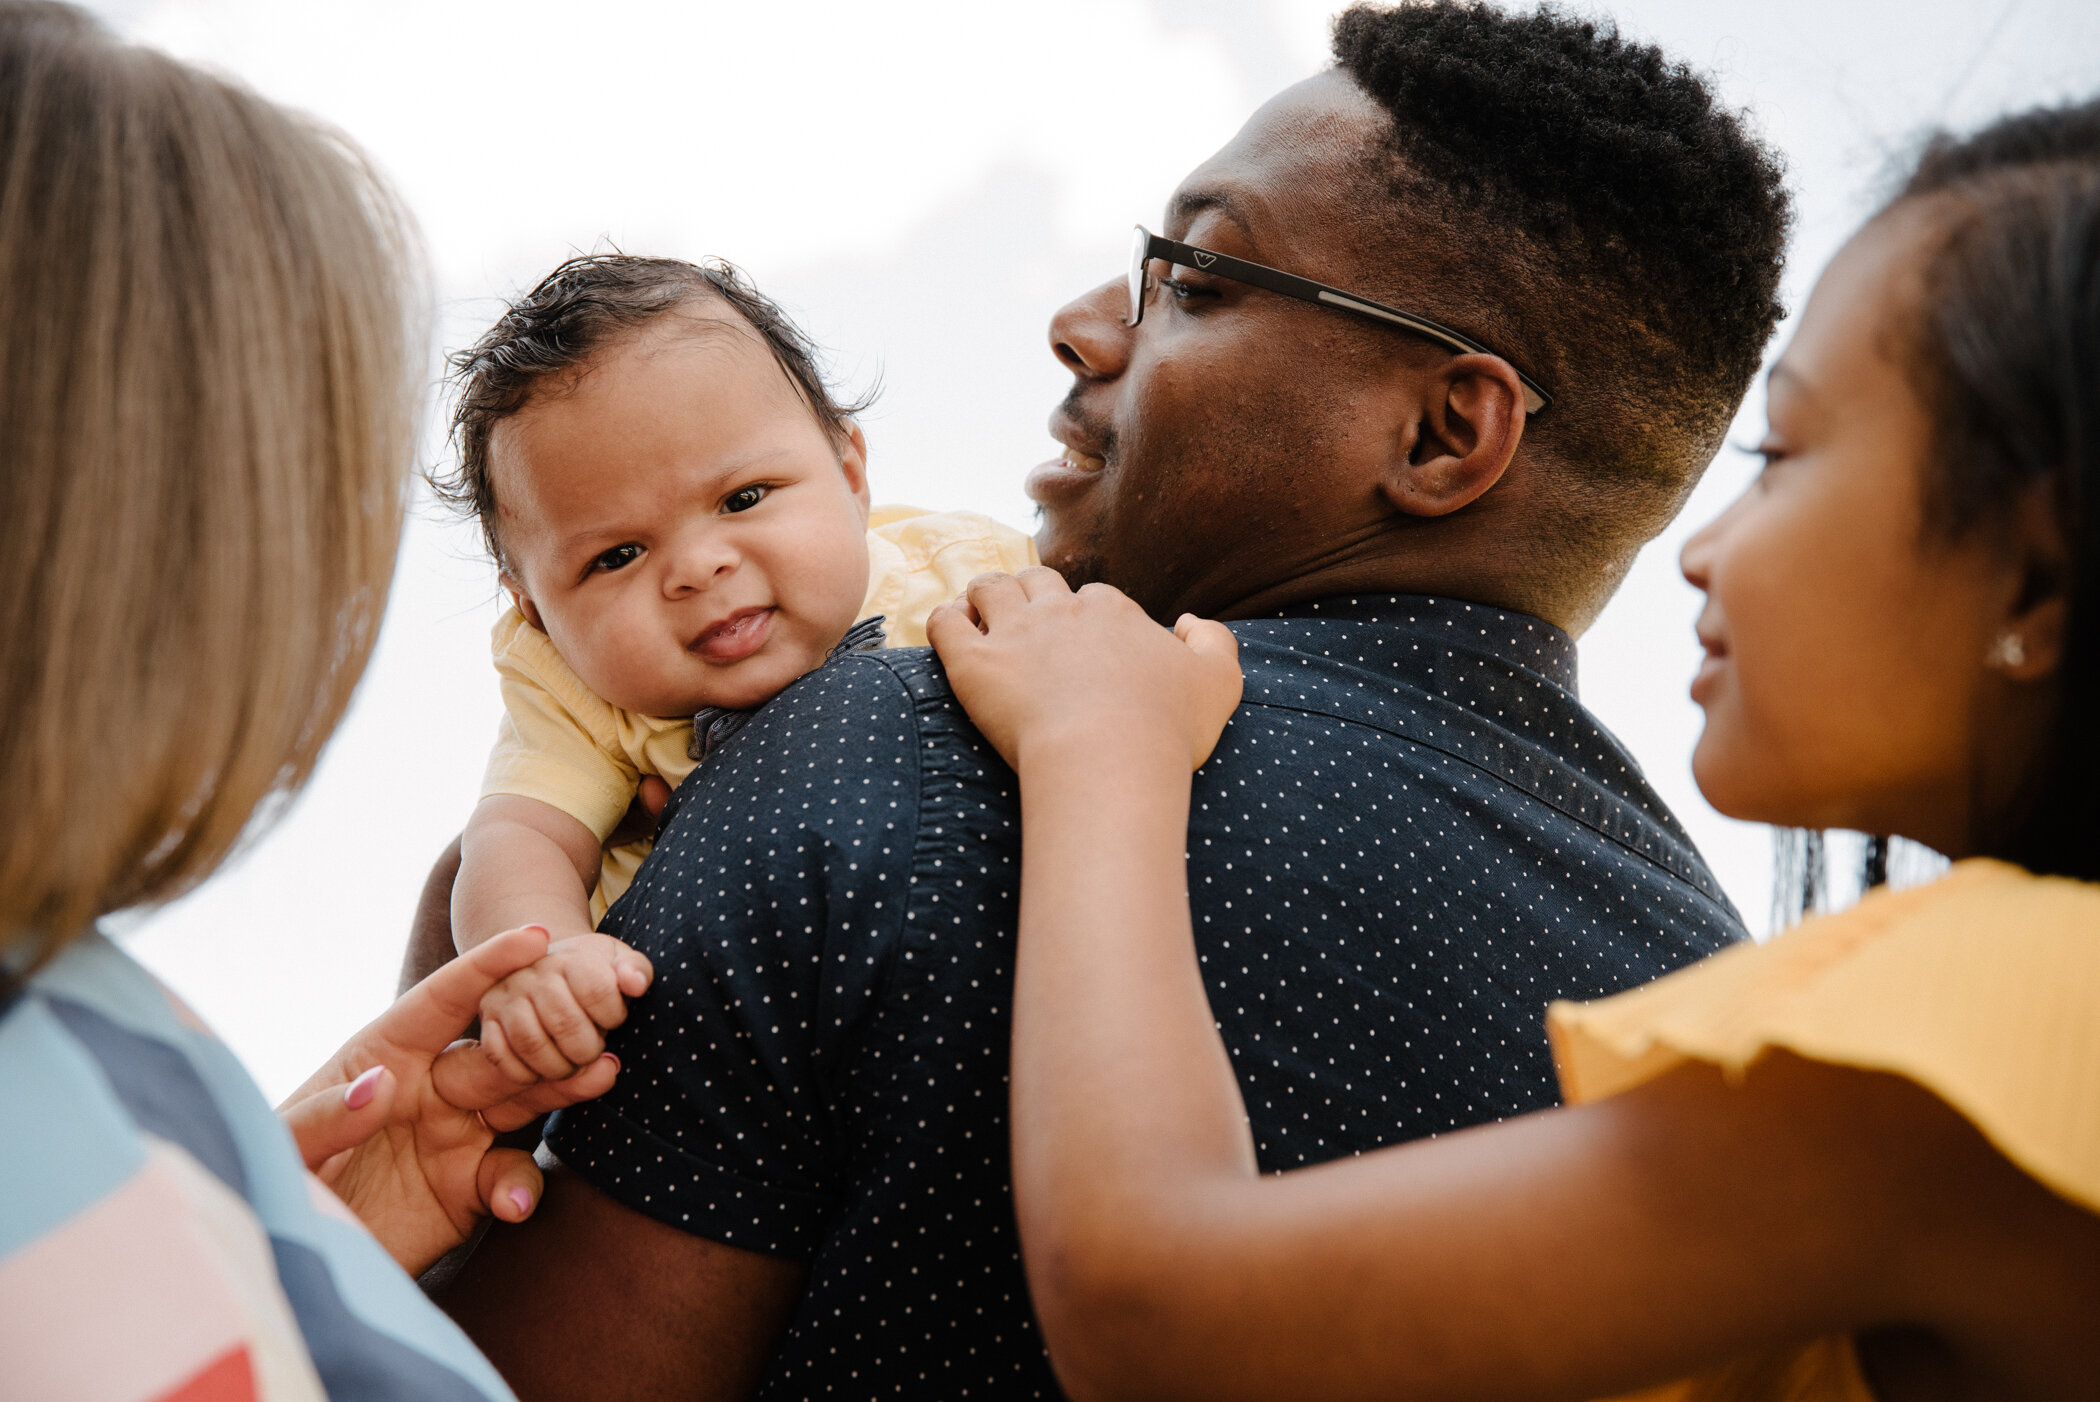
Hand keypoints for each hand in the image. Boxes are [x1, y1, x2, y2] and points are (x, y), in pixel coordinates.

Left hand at [280, 925, 623, 1275]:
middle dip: (546, 1029)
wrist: (288, 1265)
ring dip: (562, 1085)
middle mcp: (426, 1088)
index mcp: (382, 1056)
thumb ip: (325, 1116)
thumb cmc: (268, 1185)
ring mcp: (452, 1137)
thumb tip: (385, 1084)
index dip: (488, 965)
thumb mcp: (280, 1148)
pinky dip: (520, 1188)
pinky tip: (513, 1206)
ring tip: (602, 1073)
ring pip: (521, 1099)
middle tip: (589, 1021)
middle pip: (499, 1047)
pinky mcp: (466, 1190)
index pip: (442, 1000)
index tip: (536, 936)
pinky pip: (509, 1178)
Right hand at [478, 931, 653, 1082]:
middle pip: (566, 1023)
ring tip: (571, 1064)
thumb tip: (635, 984)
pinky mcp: (487, 1020)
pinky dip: (525, 1074)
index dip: (614, 1017)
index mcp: (570, 957)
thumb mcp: (619, 962)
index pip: (599, 991)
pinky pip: (500, 1056)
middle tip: (593, 1051)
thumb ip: (635, 971)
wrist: (546, 968)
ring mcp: (505, 996)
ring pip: (531, 1043)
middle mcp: (532, 973)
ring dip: (559, 1067)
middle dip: (587, 1049)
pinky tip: (542, 1071)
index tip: (614, 1020)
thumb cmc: (592, 971)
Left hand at [926, 567, 1242, 770]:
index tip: (1085, 645)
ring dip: (983, 595)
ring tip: (979, 612)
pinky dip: (943, 618)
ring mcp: (1013, 632)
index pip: (1094, 597)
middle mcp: (1061, 609)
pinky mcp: (973, 662)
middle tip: (1028, 622)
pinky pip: (944, 623)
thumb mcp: (1219, 681)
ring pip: (989, 588)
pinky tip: (947, 627)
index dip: (1087, 617)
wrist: (1109, 758)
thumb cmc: (1167, 727)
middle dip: (1032, 592)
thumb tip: (1190, 621)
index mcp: (1113, 611)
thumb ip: (1214, 641)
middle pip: (1038, 581)